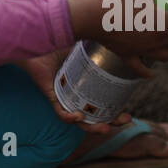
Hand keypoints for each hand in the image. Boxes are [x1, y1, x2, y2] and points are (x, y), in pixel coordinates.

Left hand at [13, 48, 133, 130]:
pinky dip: (69, 117)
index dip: (116, 114)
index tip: (129, 115)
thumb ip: (102, 48)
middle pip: (95, 118)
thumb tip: (125, 45)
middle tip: (127, 120)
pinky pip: (60, 111)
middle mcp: (76, 97)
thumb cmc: (61, 45)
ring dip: (93, 127)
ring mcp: (64, 98)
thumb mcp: (86, 49)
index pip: (104, 107)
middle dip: (112, 123)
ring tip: (105, 128)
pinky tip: (78, 116)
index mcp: (86, 89)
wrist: (38, 39)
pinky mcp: (51, 96)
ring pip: (79, 121)